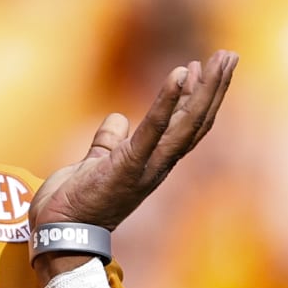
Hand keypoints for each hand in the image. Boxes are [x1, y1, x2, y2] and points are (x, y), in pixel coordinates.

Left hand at [30, 50, 236, 241]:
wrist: (58, 233)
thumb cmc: (74, 203)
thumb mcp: (93, 164)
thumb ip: (107, 142)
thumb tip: (117, 119)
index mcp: (150, 163)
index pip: (182, 126)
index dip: (195, 96)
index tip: (199, 66)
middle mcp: (157, 165)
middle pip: (196, 122)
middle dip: (215, 87)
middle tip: (229, 55)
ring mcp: (146, 167)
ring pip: (187, 123)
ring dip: (207, 89)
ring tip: (220, 58)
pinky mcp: (128, 166)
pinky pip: (154, 129)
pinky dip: (168, 100)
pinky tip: (180, 73)